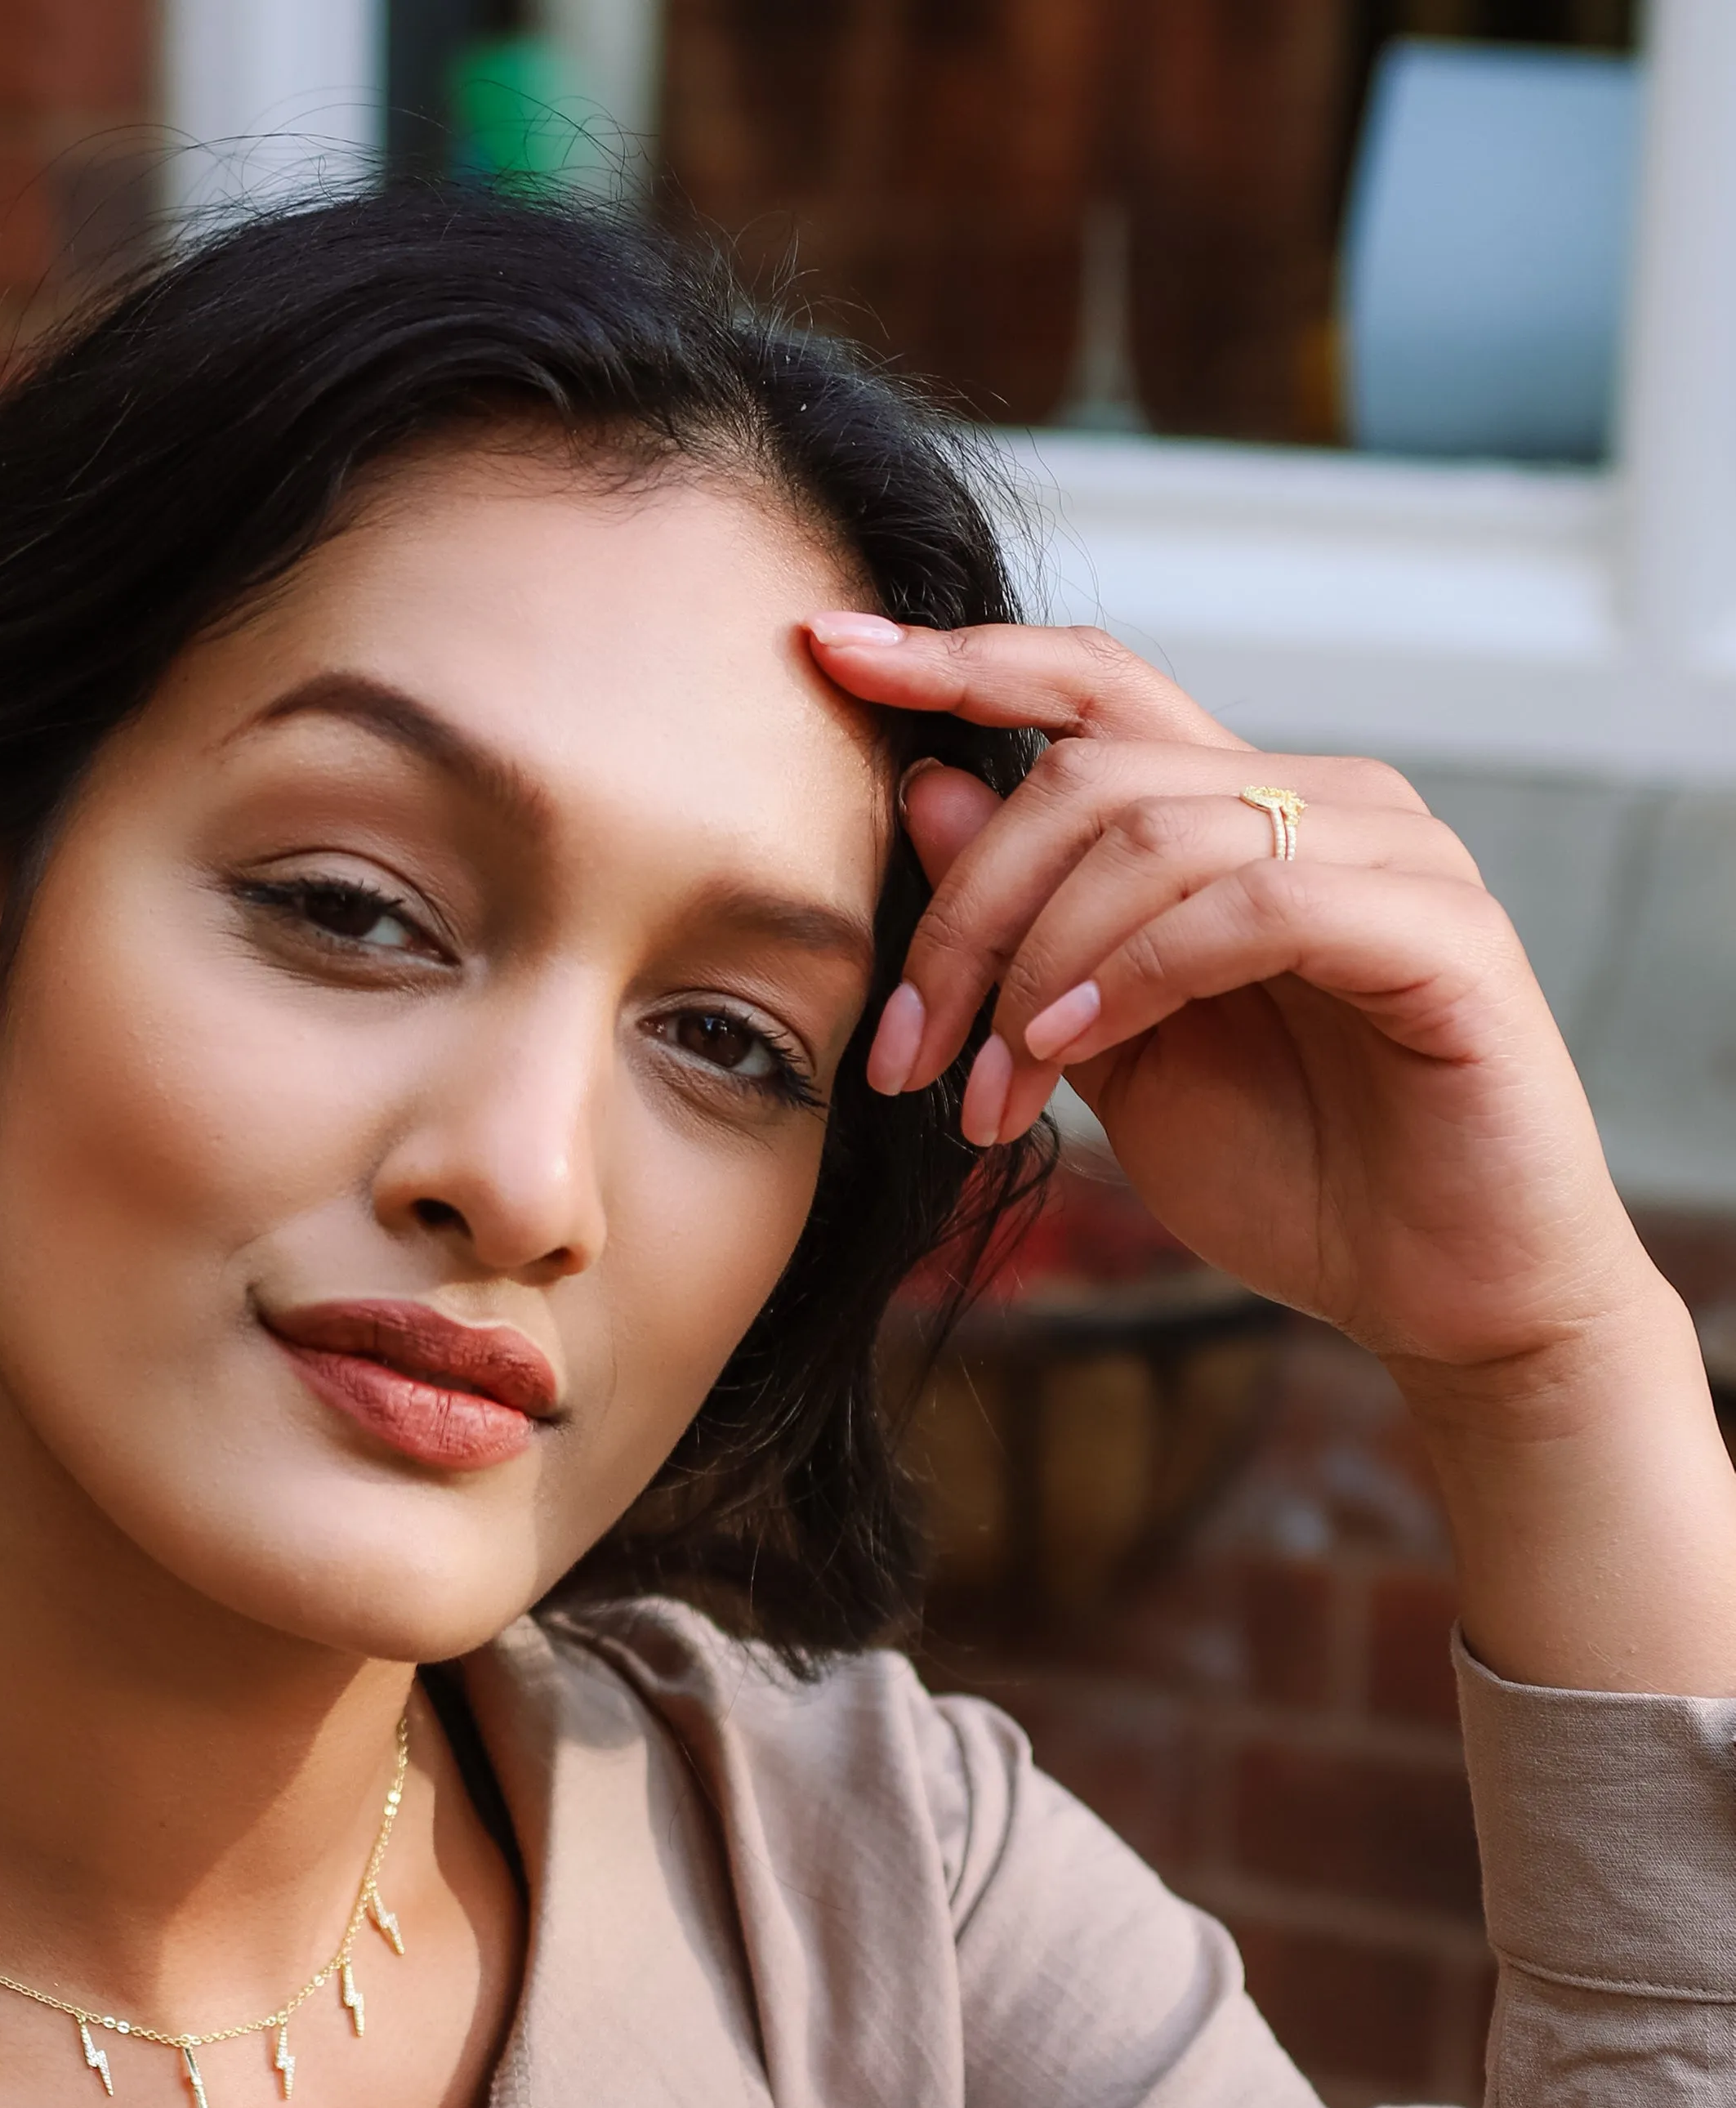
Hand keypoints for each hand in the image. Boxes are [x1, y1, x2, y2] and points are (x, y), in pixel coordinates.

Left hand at [806, 616, 1648, 1378]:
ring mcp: (1392, 852)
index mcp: (1235, 813)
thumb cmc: (1286, 1170)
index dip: (958, 659)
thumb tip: (924, 789)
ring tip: (989, 1094)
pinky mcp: (1444, 932)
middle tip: (901, 1053)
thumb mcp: (1099, 1046)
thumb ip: (1026, 926)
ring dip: (1034, 972)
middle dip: (962, 918)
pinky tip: (1068, 1054)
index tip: (829, 650)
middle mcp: (1319, 800)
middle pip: (1084, 779)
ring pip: (1153, 838)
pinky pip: (1253, 905)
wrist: (1434, 1291)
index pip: (1089, 687)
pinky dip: (1133, 976)